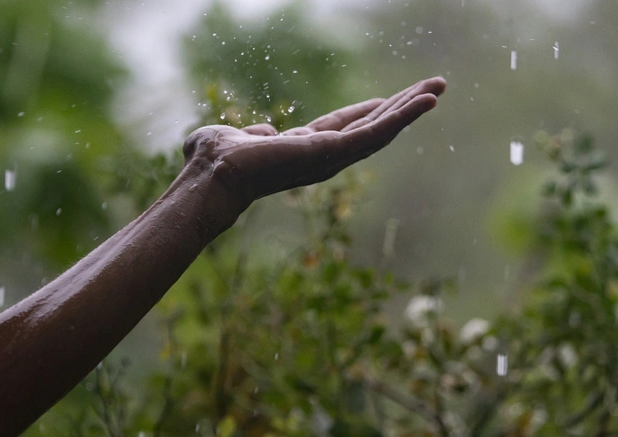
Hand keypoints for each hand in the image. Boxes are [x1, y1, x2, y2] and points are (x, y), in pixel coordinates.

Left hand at [183, 77, 445, 213]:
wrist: (212, 175)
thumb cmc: (213, 162)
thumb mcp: (232, 138)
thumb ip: (248, 134)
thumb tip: (258, 132)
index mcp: (302, 148)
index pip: (342, 127)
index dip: (365, 112)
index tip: (386, 100)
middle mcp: (322, 155)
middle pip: (370, 127)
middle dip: (400, 107)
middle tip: (432, 88)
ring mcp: (331, 156)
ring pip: (380, 129)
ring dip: (411, 108)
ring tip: (439, 88)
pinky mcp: (335, 153)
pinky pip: (377, 132)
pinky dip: (404, 116)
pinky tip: (427, 100)